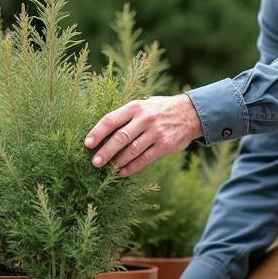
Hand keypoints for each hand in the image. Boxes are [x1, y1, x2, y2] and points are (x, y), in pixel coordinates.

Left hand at [84, 94, 202, 176]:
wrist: (190, 113)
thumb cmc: (159, 110)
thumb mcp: (143, 106)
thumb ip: (126, 116)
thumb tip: (102, 133)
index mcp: (135, 107)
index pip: (111, 120)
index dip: (97, 132)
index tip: (87, 144)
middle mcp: (145, 119)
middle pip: (120, 137)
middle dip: (105, 151)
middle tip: (94, 162)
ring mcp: (156, 133)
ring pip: (132, 150)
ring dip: (118, 161)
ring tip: (108, 168)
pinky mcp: (165, 145)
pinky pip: (145, 159)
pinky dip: (132, 168)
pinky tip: (122, 173)